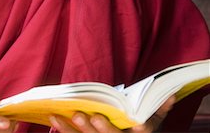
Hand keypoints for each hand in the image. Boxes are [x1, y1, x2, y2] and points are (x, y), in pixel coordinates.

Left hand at [49, 96, 174, 132]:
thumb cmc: (136, 131)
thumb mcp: (152, 124)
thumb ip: (158, 111)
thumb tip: (171, 95)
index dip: (137, 130)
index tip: (137, 125)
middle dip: (100, 130)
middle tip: (89, 116)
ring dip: (72, 131)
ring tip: (62, 114)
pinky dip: (64, 131)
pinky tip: (54, 118)